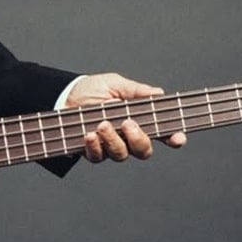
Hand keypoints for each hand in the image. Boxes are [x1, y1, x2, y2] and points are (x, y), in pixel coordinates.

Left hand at [63, 73, 187, 162]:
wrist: (64, 96)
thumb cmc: (92, 89)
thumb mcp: (115, 84)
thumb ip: (135, 91)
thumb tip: (158, 93)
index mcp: (139, 120)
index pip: (163, 132)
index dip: (174, 138)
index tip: (177, 137)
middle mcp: (127, 137)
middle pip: (144, 150)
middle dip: (139, 140)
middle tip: (128, 124)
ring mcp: (110, 146)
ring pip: (121, 155)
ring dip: (113, 140)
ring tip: (102, 124)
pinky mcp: (92, 152)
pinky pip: (98, 157)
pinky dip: (94, 147)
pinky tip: (89, 135)